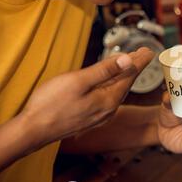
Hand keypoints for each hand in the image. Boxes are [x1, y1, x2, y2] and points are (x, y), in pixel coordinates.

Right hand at [22, 47, 153, 145]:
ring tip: (130, 64)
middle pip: (125, 83)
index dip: (139, 61)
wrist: (33, 131)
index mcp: (108, 99)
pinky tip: (110, 81)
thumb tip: (128, 60)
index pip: (129, 76)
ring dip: (124, 75)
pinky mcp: (89, 117)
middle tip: (143, 53)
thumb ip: (104, 71)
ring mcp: (99, 115)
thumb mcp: (78, 81)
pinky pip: (107, 97)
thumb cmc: (51, 105)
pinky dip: (112, 84)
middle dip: (134, 67)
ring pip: (116, 90)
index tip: (149, 51)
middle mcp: (108, 109)